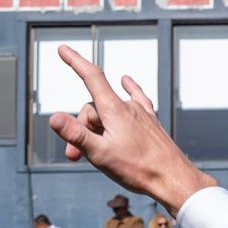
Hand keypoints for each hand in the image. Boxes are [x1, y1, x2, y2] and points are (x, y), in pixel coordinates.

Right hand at [48, 46, 216, 214]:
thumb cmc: (139, 169)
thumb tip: (54, 118)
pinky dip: (128, 91)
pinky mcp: (150, 122)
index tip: (62, 48)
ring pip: (110, 112)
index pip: (91, 77)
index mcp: (115, 110)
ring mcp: (141, 113)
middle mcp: (128, 107)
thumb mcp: (101, 154)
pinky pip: (136, 100)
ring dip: (96, 130)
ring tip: (98, 155)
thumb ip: (76, 135)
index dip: (75, 62)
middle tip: (74, 156)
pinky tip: (127, 80)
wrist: (173, 179)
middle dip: (80, 128)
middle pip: (93, 107)